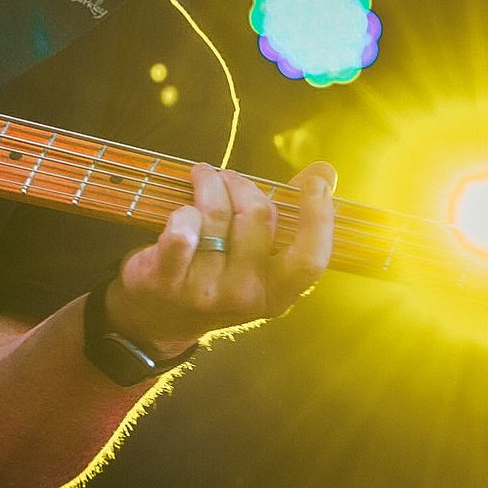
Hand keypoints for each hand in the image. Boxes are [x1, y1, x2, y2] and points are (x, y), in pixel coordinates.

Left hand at [106, 161, 335, 354]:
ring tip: (202, 177)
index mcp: (278, 293)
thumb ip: (293, 213)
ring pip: (215, 213)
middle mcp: (245, 295)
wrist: (160, 316)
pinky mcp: (168, 280)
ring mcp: (206, 291)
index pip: (311, 259)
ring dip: (208, 182)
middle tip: (227, 177)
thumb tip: (327, 171)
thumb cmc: (219, 272)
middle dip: (240, 183)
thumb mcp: (259, 255)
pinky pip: (181, 231)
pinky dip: (182, 210)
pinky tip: (181, 207)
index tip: (316, 184)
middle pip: (256, 215)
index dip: (318, 218)